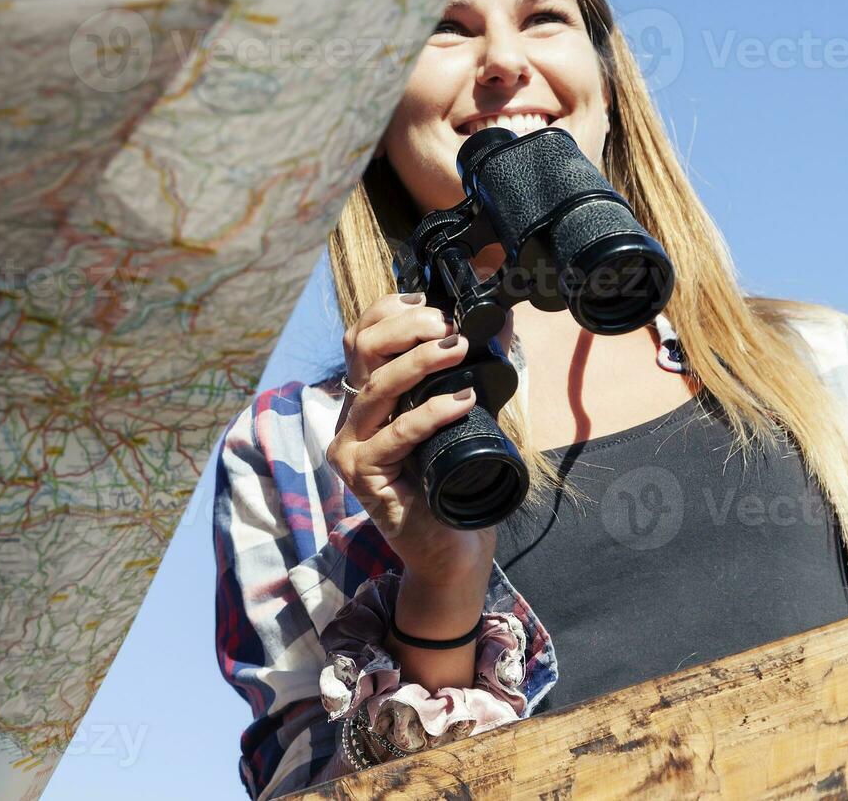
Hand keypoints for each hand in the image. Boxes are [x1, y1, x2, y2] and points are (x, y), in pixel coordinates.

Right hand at [326, 292, 497, 585]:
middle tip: (447, 325)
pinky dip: (430, 413)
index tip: (428, 299)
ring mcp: (350, 448)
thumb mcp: (457, 418)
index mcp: (366, 400)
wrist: (448, 549)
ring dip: (419, 362)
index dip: (388, 310)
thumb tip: (498, 324)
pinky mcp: (362, 475)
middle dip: (404, 327)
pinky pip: (396, 434)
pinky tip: (461, 401)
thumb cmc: (452, 483)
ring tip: (458, 349)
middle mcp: (350, 419)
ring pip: (376, 387)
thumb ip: (462, 375)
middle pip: (359, 348)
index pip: (359, 336)